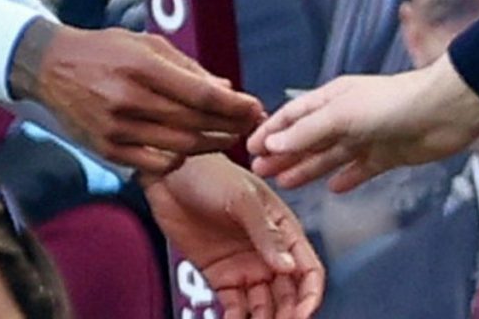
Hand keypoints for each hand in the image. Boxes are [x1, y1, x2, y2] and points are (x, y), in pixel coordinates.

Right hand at [12, 24, 264, 174]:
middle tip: (251, 123)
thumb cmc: (105, 50)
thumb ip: (188, 68)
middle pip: (195, 123)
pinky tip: (192, 147)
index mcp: (141, 67)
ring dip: (213, 144)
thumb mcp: (147, 44)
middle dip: (231, 125)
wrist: (50, 67)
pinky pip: (156, 163)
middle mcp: (128, 100)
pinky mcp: (107, 150)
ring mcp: (116, 129)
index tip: (255, 107)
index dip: (234, 105)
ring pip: (181, 146)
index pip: (201, 95)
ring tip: (230, 136)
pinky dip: (181, 158)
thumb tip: (227, 88)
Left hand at [143, 154, 324, 318]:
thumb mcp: (242, 198)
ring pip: (264, 305)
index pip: (307, 269)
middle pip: (288, 294)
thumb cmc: (209, 173)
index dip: (310, 294)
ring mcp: (244, 266)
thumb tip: (288, 267)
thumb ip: (265, 233)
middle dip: (288, 314)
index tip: (303, 314)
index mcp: (283, 230)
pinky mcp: (219, 276)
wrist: (168, 174)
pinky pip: (234, 307)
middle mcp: (267, 252)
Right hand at [248, 56, 478, 192]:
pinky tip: (334, 188)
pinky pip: (360, 168)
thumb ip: (307, 132)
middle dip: (284, 154)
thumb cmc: (393, 104)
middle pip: (309, 138)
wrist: (443, 112)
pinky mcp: (387, 154)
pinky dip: (346, 178)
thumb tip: (274, 144)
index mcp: (333, 97)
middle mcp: (348, 116)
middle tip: (260, 172)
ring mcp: (367, 136)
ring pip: (330, 155)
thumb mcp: (342, 116)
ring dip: (308, 168)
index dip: (272, 131)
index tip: (249, 148)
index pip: (293, 116)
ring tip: (285, 183)